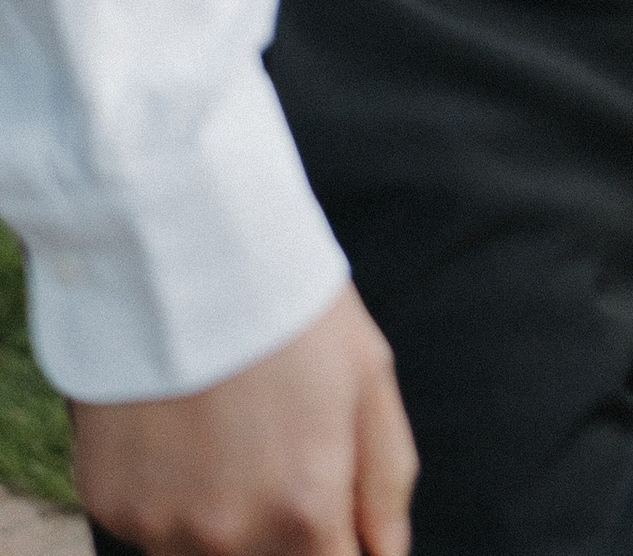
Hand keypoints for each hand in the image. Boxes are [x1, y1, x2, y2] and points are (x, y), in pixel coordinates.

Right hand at [70, 282, 415, 555]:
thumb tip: (386, 555)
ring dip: (223, 516)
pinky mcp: (107, 504)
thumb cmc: (287, 303)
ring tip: (227, 427)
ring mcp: (161, 525)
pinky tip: (179, 424)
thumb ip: (386, 482)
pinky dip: (169, 492)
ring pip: (204, 554)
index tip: (331, 508)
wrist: (180, 245)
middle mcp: (230, 536)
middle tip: (278, 445)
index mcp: (305, 510)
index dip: (338, 544)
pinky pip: (150, 524)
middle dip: (285, 527)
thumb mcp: (369, 376)